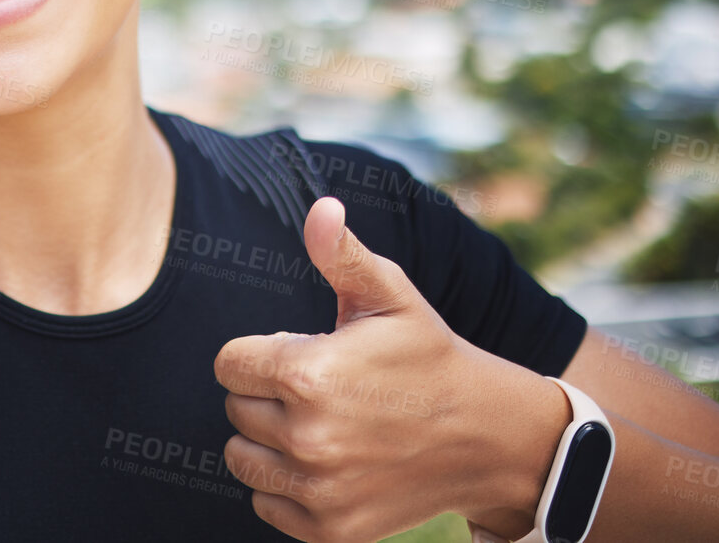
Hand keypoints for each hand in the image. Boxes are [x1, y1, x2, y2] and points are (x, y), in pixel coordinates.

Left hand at [213, 197, 567, 542]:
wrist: (490, 438)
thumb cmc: (430, 358)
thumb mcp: (391, 297)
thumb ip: (341, 254)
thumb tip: (320, 208)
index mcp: (308, 374)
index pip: (229, 364)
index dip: (259, 354)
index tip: (298, 353)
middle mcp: (307, 437)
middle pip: (236, 408)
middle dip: (266, 395)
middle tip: (319, 391)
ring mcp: (318, 489)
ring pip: (242, 457)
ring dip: (267, 442)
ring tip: (315, 425)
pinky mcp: (330, 530)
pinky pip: (266, 505)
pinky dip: (285, 487)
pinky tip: (325, 463)